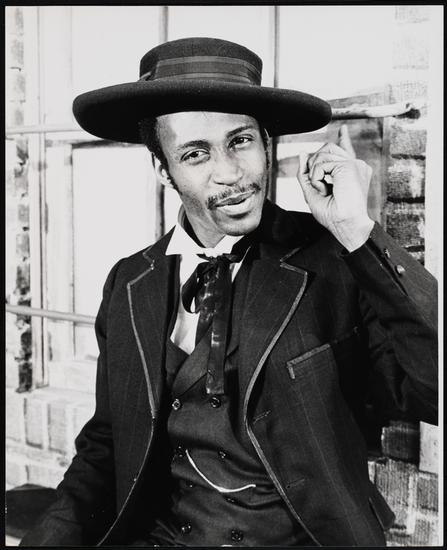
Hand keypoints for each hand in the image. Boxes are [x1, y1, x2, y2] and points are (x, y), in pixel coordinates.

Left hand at [296, 125, 373, 250]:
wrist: (346, 225)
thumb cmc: (334, 215)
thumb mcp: (314, 192)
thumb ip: (307, 173)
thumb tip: (302, 153)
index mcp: (351, 172)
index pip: (345, 150)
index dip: (342, 139)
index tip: (342, 129)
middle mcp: (355, 166)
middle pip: (327, 149)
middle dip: (314, 166)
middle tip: (320, 188)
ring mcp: (354, 164)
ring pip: (322, 154)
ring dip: (315, 174)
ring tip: (324, 190)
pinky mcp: (349, 165)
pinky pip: (321, 164)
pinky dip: (316, 178)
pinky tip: (325, 189)